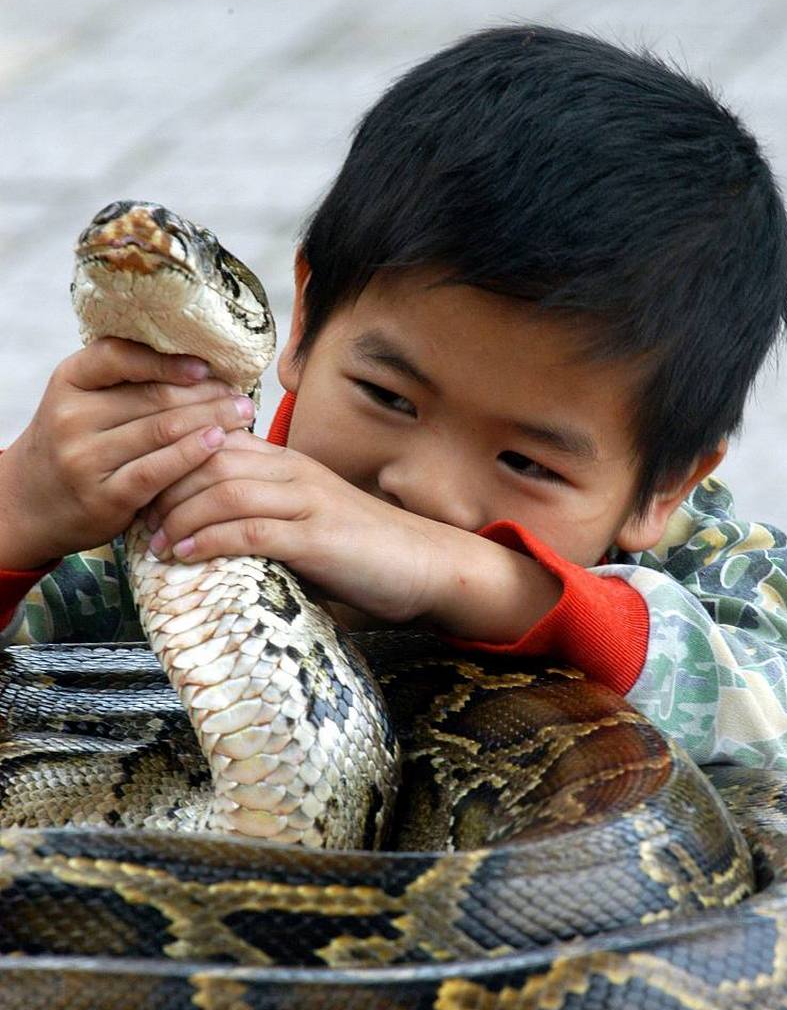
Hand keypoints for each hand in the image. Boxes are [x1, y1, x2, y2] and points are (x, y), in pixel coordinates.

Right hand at [0, 338, 255, 570]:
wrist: (31, 503)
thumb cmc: (75, 443)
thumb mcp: (82, 401)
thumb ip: (124, 383)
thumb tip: (201, 365)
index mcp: (69, 381)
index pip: (119, 356)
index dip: (167, 360)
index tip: (206, 366)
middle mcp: (71, 416)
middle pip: (153, 397)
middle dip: (207, 395)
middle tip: (242, 394)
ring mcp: (85, 458)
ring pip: (161, 431)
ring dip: (211, 421)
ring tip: (242, 415)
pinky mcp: (104, 497)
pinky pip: (158, 471)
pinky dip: (193, 455)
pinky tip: (218, 444)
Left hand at [147, 433, 561, 639]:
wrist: (427, 565)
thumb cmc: (365, 551)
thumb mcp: (308, 524)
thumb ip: (266, 519)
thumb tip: (210, 543)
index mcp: (291, 464)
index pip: (217, 444)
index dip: (173, 464)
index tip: (144, 496)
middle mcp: (295, 473)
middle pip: (211, 458)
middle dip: (165, 487)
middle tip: (136, 519)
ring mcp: (307, 502)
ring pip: (223, 490)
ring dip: (178, 517)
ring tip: (152, 543)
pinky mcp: (316, 538)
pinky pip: (249, 529)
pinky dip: (209, 541)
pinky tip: (184, 556)